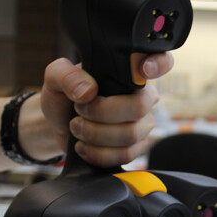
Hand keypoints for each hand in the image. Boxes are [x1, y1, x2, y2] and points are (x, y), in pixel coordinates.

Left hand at [40, 54, 173, 166]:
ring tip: (76, 128)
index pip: (160, 61)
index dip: (159, 64)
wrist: (58, 126)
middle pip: (139, 107)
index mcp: (129, 72)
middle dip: (102, 113)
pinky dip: (98, 154)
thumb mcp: (55, 78)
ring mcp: (142, 124)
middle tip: (78, 111)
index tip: (144, 69)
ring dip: (95, 135)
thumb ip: (66, 75)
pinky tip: (83, 147)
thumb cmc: (63, 96)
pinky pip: (126, 155)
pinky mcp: (136, 147)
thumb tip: (89, 91)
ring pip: (130, 135)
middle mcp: (142, 96)